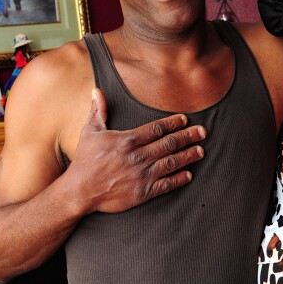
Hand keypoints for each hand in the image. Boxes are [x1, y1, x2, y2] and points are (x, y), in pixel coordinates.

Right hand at [67, 88, 206, 212]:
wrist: (80, 191)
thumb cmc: (84, 160)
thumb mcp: (89, 132)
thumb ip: (97, 111)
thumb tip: (96, 90)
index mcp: (127, 141)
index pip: (156, 128)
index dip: (173, 123)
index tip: (185, 120)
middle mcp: (138, 157)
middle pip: (169, 144)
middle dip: (188, 137)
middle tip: (203, 132)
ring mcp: (141, 175)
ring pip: (171, 163)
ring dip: (188, 156)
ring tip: (201, 151)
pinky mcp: (142, 192)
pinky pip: (165, 185)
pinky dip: (179, 179)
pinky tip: (189, 174)